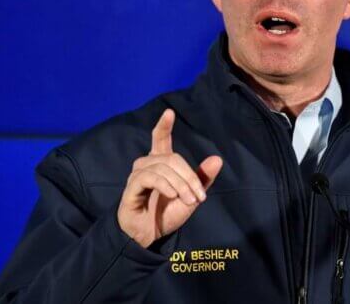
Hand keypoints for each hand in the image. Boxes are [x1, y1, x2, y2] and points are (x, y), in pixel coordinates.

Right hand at [117, 108, 222, 247]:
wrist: (151, 237)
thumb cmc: (167, 214)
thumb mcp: (191, 197)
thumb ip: (202, 179)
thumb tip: (218, 158)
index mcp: (161, 164)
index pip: (160, 139)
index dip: (164, 126)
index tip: (169, 112)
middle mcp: (147, 165)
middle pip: (172, 157)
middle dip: (189, 176)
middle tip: (199, 196)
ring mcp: (138, 175)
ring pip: (163, 167)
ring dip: (180, 184)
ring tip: (188, 200)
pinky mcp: (132, 187)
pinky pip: (150, 177)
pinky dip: (166, 185)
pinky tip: (173, 196)